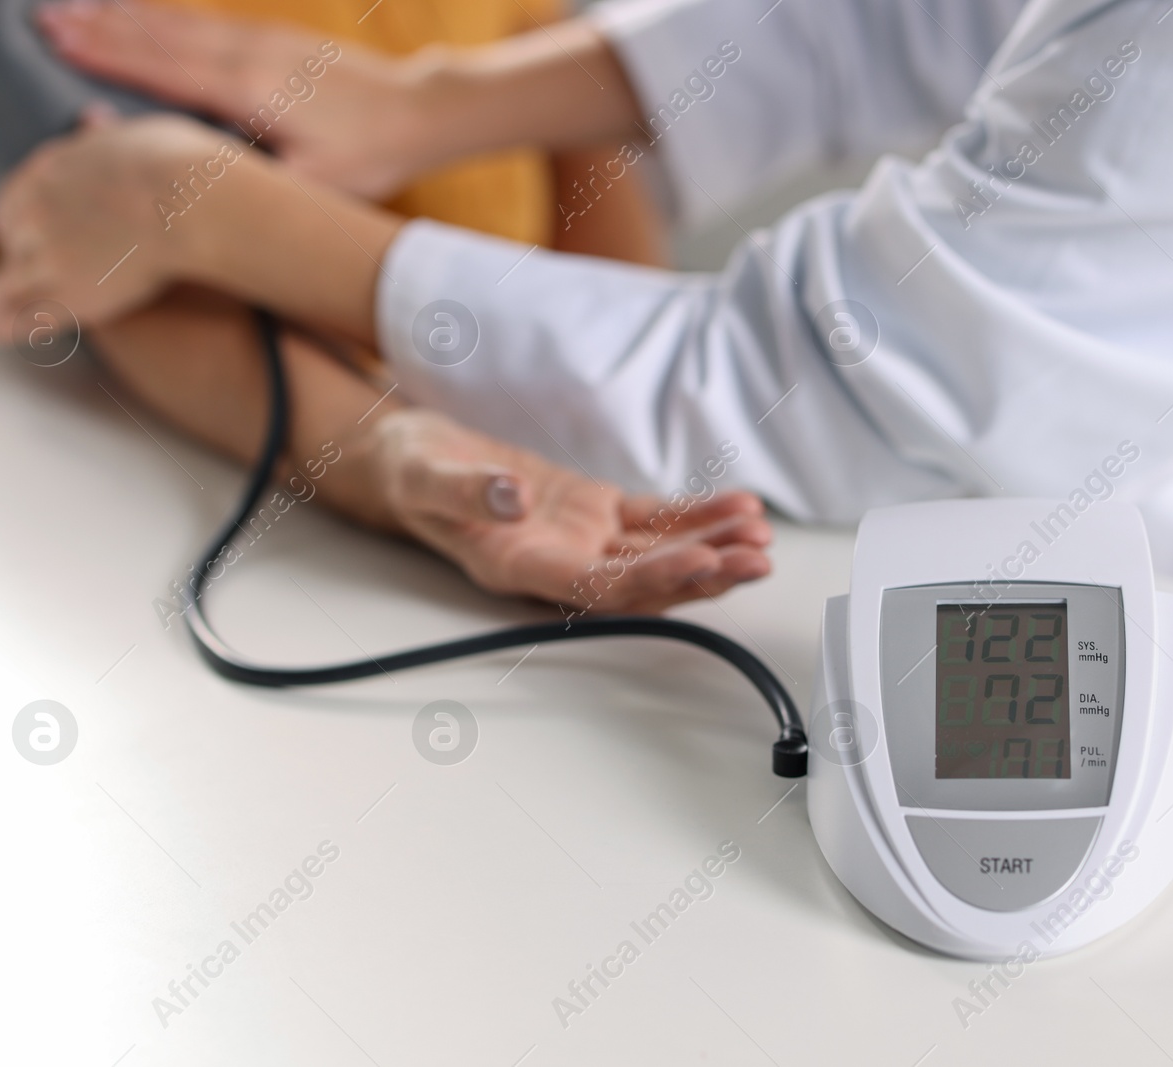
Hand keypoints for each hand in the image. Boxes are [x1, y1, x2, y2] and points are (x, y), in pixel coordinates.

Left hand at [0, 110, 246, 339]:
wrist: (190, 204)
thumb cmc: (179, 166)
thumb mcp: (136, 134)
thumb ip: (108, 134)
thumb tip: (92, 116)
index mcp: (51, 171)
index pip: (16, 199)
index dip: (13, 218)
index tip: (7, 230)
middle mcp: (38, 213)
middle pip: (12, 242)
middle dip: (12, 257)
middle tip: (5, 275)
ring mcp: (51, 257)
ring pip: (8, 283)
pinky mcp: (74, 296)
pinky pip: (31, 317)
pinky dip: (8, 326)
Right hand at [36, 1, 440, 198]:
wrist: (419, 113)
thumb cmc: (367, 159)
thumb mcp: (307, 182)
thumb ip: (244, 171)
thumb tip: (186, 165)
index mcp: (250, 91)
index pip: (163, 67)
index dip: (106, 54)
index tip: (56, 41)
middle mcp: (248, 55)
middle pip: (160, 36)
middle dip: (99, 27)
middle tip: (40, 19)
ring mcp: (261, 42)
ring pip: (179, 24)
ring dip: (124, 16)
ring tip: (72, 7)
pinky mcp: (274, 41)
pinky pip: (205, 24)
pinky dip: (164, 17)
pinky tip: (140, 13)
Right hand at [368, 409, 771, 612]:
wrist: (412, 459)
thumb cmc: (411, 472)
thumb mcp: (423, 474)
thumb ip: (466, 491)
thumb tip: (514, 498)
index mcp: (518, 568)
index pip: (596, 588)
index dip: (652, 582)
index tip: (701, 564)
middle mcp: (559, 564)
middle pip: (643, 583)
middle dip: (703, 573)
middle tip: (755, 560)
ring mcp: (581, 541)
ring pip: (658, 554)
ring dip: (712, 548)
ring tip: (761, 536)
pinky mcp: (596, 512)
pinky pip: (655, 520)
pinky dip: (698, 516)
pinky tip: (738, 508)